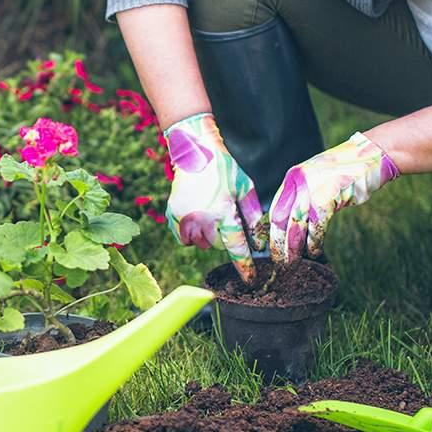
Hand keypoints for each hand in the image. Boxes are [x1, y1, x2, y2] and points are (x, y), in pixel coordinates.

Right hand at [164, 113, 265, 282]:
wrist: (194, 152)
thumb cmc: (224, 169)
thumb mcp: (245, 189)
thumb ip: (253, 217)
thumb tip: (258, 243)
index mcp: (223, 212)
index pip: (236, 247)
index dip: (244, 265)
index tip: (250, 279)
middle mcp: (202, 218)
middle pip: (217, 245)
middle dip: (224, 238)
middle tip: (225, 219)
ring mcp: (184, 218)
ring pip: (201, 243)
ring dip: (208, 236)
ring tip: (211, 215)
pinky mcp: (173, 216)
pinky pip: (185, 238)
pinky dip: (192, 234)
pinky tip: (197, 217)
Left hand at [269, 132, 399, 262]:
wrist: (371, 156)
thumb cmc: (344, 173)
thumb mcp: (316, 179)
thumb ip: (302, 196)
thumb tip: (291, 223)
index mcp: (292, 178)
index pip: (274, 209)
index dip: (269, 231)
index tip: (267, 248)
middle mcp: (298, 182)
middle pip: (280, 219)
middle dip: (278, 244)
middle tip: (279, 262)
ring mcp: (312, 189)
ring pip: (296, 225)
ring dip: (294, 248)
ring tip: (293, 263)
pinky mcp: (328, 196)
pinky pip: (316, 226)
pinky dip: (314, 242)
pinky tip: (314, 252)